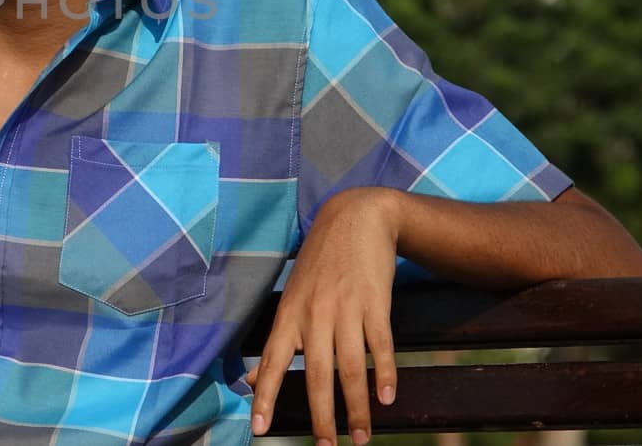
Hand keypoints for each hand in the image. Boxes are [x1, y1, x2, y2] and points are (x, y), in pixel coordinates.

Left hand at [247, 187, 400, 445]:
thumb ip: (278, 340)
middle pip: (316, 374)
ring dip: (356, 407)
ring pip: (350, 367)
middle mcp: (314, 313)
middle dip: (321, 416)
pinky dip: (384, 373)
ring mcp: (346, 308)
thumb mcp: (293, 296)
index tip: (258, 430)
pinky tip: (386, 398)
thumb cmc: (320, 263)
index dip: (265, 397)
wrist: (356, 217)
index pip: (271, 362)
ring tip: (361, 436)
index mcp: (290, 314)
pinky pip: (380, 345)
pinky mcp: (375, 303)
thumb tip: (254, 380)